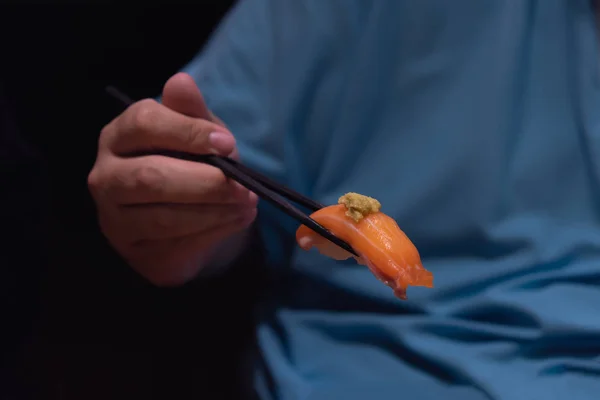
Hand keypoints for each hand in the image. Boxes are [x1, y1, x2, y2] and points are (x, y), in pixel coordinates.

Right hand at [88, 73, 257, 285]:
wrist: (187, 218)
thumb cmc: (190, 164)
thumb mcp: (197, 134)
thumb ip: (191, 112)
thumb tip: (181, 80)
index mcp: (119, 136)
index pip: (144, 124)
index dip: (187, 131)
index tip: (227, 143)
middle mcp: (106, 176)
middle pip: (150, 177)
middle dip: (205, 183)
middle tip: (244, 188)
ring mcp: (114, 218)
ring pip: (163, 217)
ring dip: (215, 212)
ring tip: (246, 205)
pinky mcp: (133, 251)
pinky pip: (174, 244)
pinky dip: (213, 232)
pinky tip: (235, 220)